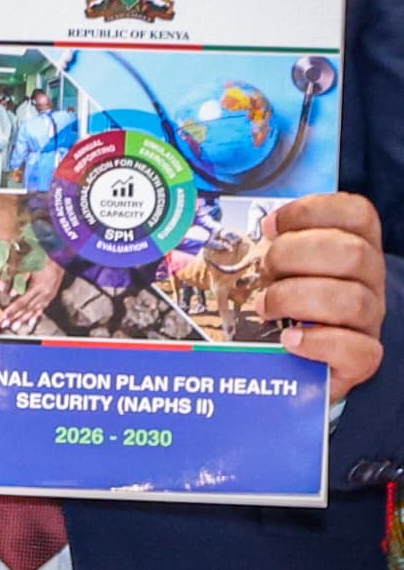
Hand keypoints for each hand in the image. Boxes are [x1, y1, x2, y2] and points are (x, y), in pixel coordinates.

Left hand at [256, 192, 387, 394]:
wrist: (297, 358)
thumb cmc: (283, 301)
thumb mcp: (277, 266)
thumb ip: (261, 245)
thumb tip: (202, 247)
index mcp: (354, 246)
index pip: (356, 213)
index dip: (311, 212)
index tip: (270, 227)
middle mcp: (368, 280)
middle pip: (353, 253)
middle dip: (294, 255)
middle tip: (265, 271)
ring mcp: (369, 319)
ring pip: (352, 299)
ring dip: (296, 299)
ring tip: (265, 307)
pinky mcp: (363, 357)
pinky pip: (356, 349)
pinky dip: (317, 342)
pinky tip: (289, 340)